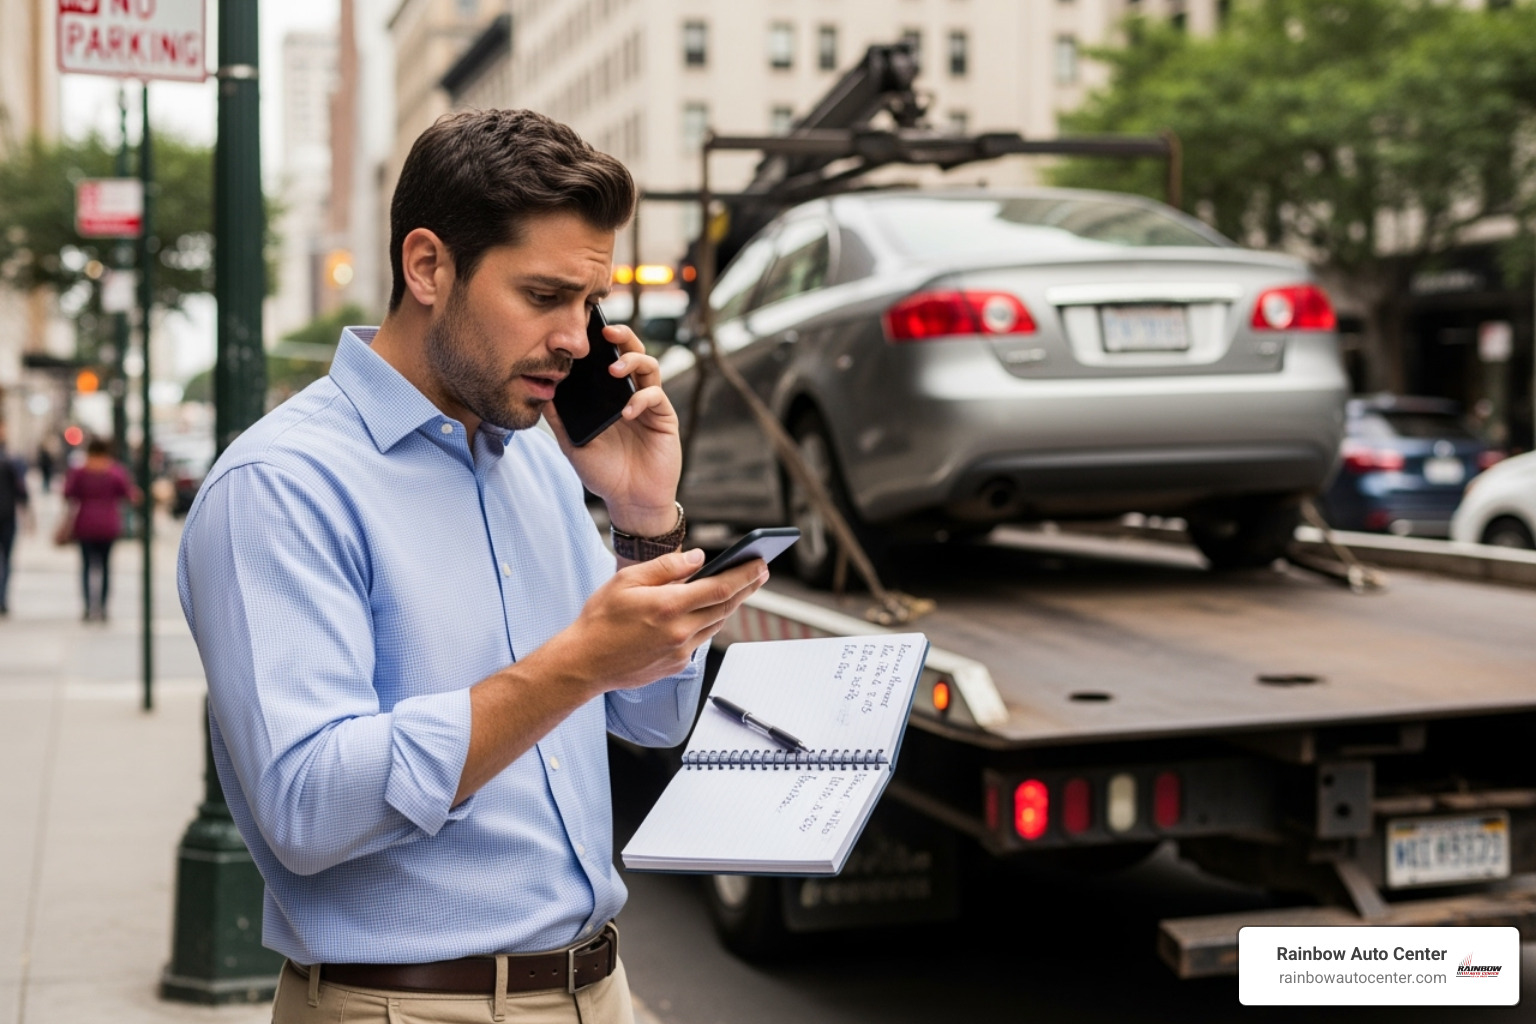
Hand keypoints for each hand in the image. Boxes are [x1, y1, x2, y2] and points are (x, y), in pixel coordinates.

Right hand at [536, 549, 768, 695]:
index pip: (719, 588)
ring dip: (729, 605)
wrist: (584, 663)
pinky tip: (707, 612)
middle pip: (725, 606)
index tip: (760, 563)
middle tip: (760, 571)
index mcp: (669, 607)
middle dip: (746, 587)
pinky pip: (700, 640)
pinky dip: (708, 623)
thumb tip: (698, 559)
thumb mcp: (627, 581)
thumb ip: (665, 568)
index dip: (744, 575)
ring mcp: (680, 652)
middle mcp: (680, 632)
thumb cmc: (600, 619)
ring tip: (739, 588)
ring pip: (716, 624)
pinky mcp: (676, 665)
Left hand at [543, 323, 680, 536]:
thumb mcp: (572, 443)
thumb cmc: (604, 472)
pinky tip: (626, 411)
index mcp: (609, 396)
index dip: (600, 342)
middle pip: (632, 352)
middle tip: (606, 333)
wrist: (630, 500)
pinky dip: (641, 398)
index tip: (585, 328)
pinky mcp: (664, 418)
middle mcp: (631, 393)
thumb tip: (539, 390)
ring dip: (632, 361)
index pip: (607, 358)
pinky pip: (656, 396)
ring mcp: (649, 404)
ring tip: (614, 370)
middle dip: (622, 337)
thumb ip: (559, 418)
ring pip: (649, 366)